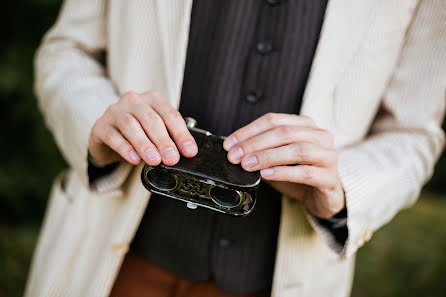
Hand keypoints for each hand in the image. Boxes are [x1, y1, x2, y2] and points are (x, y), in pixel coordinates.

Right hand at [89, 91, 197, 165]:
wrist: (107, 139)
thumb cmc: (137, 134)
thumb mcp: (155, 133)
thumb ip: (169, 138)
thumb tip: (186, 153)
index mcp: (152, 100)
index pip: (170, 115)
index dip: (181, 134)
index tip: (189, 152)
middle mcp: (133, 101)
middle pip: (151, 119)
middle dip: (164, 141)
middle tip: (172, 158)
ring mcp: (115, 111)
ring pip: (131, 126)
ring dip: (145, 145)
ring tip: (155, 160)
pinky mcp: (100, 125)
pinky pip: (113, 136)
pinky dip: (125, 148)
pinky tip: (134, 159)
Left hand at [223, 113, 344, 218]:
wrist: (322, 197)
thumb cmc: (298, 174)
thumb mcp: (277, 159)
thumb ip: (260, 151)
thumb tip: (233, 150)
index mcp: (305, 125)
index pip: (274, 120)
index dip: (249, 131)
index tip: (230, 144)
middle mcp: (320, 136)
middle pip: (285, 132)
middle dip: (255, 144)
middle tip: (235, 156)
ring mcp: (328, 156)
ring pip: (298, 149)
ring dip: (268, 156)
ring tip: (248, 165)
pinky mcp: (330, 178)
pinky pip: (305, 172)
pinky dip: (283, 172)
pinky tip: (266, 174)